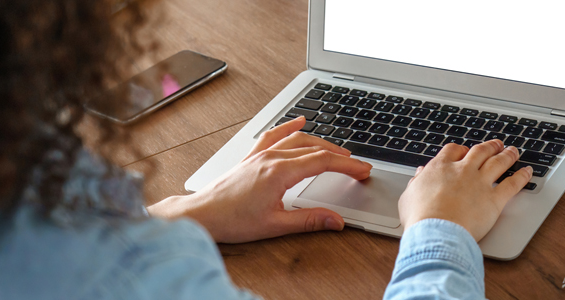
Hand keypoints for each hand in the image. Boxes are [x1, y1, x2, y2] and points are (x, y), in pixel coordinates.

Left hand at [147, 116, 372, 242]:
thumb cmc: (232, 220)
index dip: (347, 165)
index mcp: (279, 172)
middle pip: (314, 148)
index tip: (363, 170)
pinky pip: (273, 135)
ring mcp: (260, 155)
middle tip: (358, 165)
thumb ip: (309, 221)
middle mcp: (271, 158)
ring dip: (321, 142)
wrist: (202, 215)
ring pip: (297, 140)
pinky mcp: (251, 157)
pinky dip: (289, 127)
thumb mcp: (275, 225)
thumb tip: (336, 220)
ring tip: (338, 151)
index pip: (322, 162)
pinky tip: (299, 122)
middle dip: (340, 155)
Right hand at [398, 140, 532, 240]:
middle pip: (480, 151)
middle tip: (496, 144)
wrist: (435, 232)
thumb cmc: (420, 218)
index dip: (461, 149)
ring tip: (513, 151)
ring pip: (498, 162)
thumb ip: (417, 182)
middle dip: (489, 146)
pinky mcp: (494, 199)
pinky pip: (513, 184)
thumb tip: (421, 174)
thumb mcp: (408, 196)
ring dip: (507, 155)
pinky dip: (522, 176)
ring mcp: (480, 183)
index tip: (465, 151)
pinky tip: (527, 172)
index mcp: (440, 168)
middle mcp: (462, 171)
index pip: (453, 150)